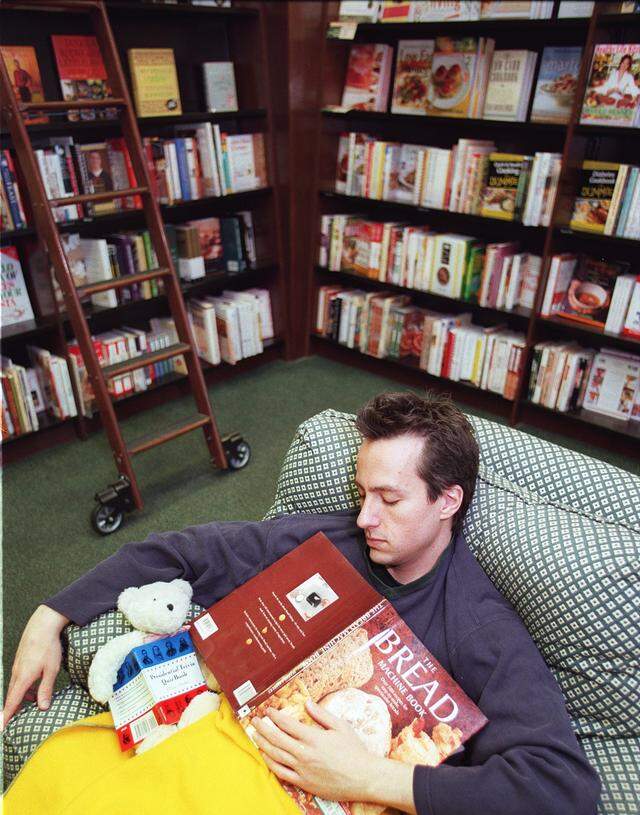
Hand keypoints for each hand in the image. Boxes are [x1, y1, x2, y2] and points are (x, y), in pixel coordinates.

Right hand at [2, 605, 68, 726]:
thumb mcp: (51, 669)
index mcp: (23, 678)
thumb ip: (46, 689)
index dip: (7, 716)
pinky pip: (20, 678)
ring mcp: (18, 666)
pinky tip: (35, 687)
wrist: (43, 624)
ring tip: (32, 703)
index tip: (1, 728)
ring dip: (22, 697)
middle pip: (12, 696)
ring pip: (17, 687)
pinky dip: (24, 687)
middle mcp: (17, 673)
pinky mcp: (22, 660)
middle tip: (13, 721)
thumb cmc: (48, 646)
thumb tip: (42, 707)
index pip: (12, 702)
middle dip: (13, 709)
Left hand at [252, 699, 376, 801]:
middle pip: (276, 739)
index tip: (268, 710)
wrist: (363, 778)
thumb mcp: (340, 726)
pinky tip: (265, 756)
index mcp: (313, 738)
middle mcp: (304, 754)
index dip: (275, 716)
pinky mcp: (303, 783)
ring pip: (276, 755)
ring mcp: (302, 770)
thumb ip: (321, 714)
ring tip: (255, 735)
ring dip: (262, 744)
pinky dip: (271, 763)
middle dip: (263, 728)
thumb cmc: (354, 751)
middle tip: (255, 721)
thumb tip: (306, 702)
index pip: (287, 724)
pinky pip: (281, 773)